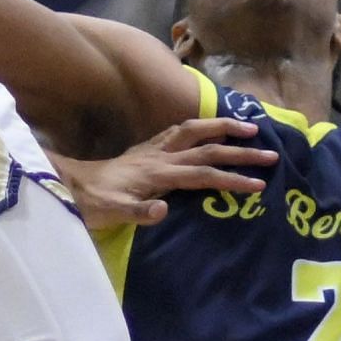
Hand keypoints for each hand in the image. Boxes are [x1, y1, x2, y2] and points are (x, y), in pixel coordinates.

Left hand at [56, 117, 278, 228]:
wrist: (71, 186)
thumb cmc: (93, 205)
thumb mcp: (113, 215)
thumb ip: (138, 213)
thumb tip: (165, 209)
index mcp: (158, 173)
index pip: (203, 174)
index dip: (232, 178)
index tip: (258, 184)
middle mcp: (161, 156)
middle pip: (208, 149)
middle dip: (240, 151)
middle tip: (270, 154)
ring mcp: (154, 149)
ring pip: (196, 131)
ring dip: (224, 128)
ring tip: (249, 129)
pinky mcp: (148, 147)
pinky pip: (182, 130)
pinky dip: (201, 126)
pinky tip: (208, 129)